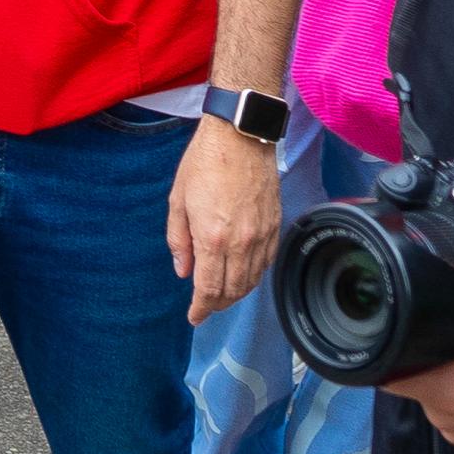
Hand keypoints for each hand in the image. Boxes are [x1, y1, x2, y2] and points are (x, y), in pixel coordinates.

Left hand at [168, 118, 282, 321]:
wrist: (240, 136)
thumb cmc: (204, 163)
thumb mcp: (178, 200)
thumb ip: (178, 240)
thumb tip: (182, 271)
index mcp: (212, 238)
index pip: (209, 289)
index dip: (200, 308)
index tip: (194, 317)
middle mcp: (241, 243)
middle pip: (232, 290)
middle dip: (217, 305)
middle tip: (205, 308)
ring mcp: (262, 235)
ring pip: (252, 280)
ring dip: (237, 293)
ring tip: (222, 295)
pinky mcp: (275, 225)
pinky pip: (266, 262)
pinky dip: (254, 275)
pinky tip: (244, 274)